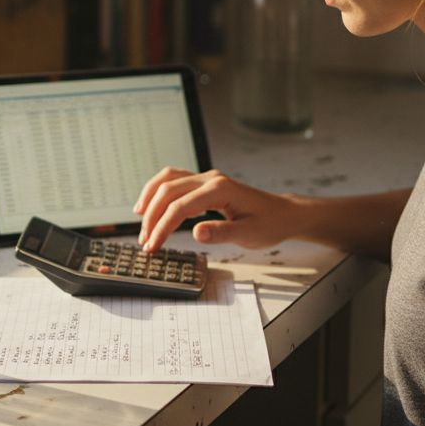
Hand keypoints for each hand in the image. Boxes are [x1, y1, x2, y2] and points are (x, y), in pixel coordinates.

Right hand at [133, 167, 298, 252]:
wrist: (283, 214)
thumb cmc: (270, 223)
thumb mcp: (249, 234)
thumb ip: (221, 233)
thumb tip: (195, 232)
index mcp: (220, 189)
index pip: (180, 206)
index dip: (162, 227)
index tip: (153, 246)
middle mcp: (210, 179)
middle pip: (168, 191)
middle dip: (152, 216)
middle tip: (145, 241)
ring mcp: (206, 179)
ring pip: (167, 180)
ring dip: (150, 199)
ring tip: (140, 221)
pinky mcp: (204, 184)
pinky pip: (174, 181)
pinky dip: (158, 192)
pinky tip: (151, 206)